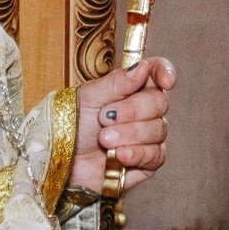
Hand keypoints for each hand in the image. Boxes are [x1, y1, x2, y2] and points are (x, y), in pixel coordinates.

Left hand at [70, 57, 173, 192]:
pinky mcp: (146, 162)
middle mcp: (144, 110)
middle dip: (132, 110)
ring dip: (129, 134)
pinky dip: (136, 154)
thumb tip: (143, 67)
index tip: (165, 81)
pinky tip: (119, 155)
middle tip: (104, 118)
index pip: (158, 72)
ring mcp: (148, 136)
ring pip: (158, 130)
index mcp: (132, 87)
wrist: (62, 159)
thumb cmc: (73, 125)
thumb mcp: (89, 97)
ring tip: (103, 139)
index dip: (166, 73)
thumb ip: (118, 82)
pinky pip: (155, 156)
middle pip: (160, 102)